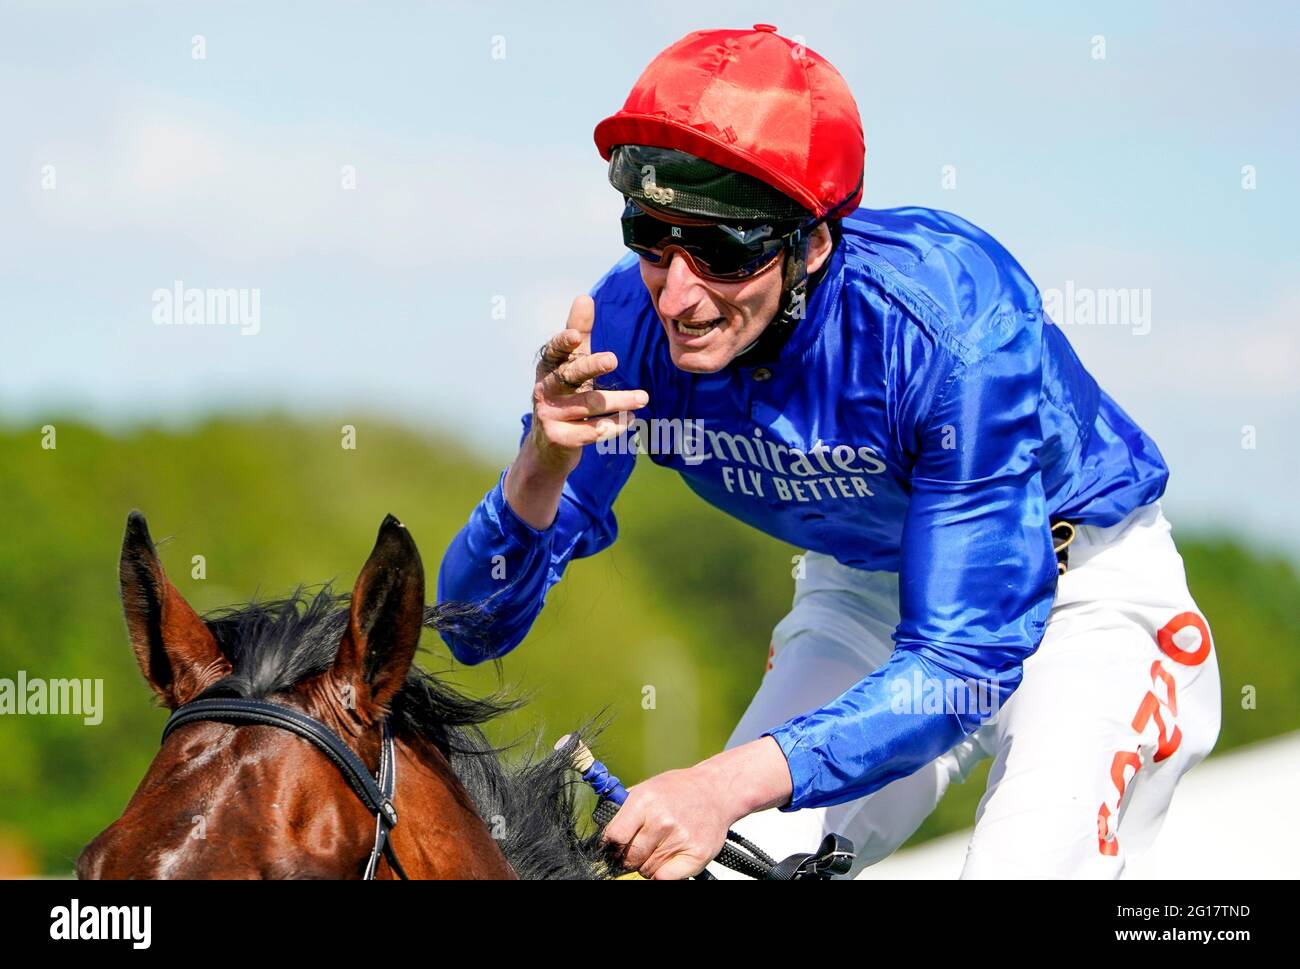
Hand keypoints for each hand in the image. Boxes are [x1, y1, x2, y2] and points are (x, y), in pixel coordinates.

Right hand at [528, 295, 646, 476]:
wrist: (549, 447)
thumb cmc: (565, 396)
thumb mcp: (570, 365)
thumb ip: (579, 334)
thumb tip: (584, 297)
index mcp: (548, 367)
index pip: (554, 351)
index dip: (564, 342)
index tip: (576, 335)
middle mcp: (544, 389)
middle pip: (570, 375)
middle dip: (591, 366)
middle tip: (614, 358)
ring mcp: (549, 414)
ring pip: (589, 405)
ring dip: (619, 401)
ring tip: (644, 397)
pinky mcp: (558, 438)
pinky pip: (592, 431)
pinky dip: (613, 425)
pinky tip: (631, 420)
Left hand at [601, 737, 793, 879]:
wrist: (716, 791)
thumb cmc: (679, 790)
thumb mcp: (646, 788)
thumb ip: (624, 810)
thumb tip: (603, 834)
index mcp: (645, 801)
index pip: (614, 836)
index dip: (610, 845)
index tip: (612, 846)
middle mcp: (661, 820)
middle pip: (629, 857)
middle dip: (628, 858)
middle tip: (636, 850)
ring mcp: (680, 838)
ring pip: (646, 870)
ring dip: (647, 864)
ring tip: (658, 848)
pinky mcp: (696, 854)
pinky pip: (665, 878)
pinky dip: (662, 874)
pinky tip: (667, 860)